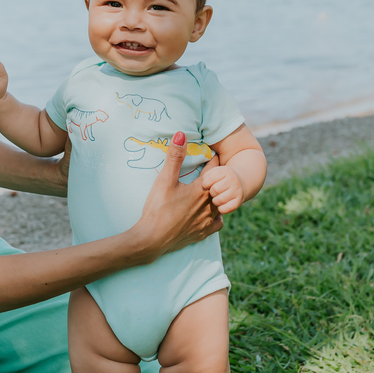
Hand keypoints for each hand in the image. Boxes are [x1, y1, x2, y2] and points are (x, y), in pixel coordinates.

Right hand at [133, 132, 222, 261]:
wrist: (152, 239)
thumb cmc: (158, 208)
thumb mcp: (165, 180)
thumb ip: (174, 156)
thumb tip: (181, 134)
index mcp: (201, 190)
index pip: (213, 170)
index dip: (213, 160)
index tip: (213, 153)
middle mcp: (208, 205)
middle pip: (220, 187)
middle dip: (218, 178)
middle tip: (214, 172)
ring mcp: (206, 221)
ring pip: (221, 205)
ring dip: (218, 197)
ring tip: (212, 192)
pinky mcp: (202, 233)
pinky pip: (217, 223)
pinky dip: (216, 217)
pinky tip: (210, 214)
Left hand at [198, 164, 244, 213]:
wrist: (239, 183)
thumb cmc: (221, 179)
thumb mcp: (214, 173)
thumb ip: (206, 177)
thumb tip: (203, 186)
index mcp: (226, 171)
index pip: (210, 179)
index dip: (205, 184)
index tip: (207, 185)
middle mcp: (234, 180)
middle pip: (215, 190)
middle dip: (211, 192)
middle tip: (214, 192)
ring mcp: (237, 191)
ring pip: (219, 200)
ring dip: (215, 201)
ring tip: (217, 197)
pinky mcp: (239, 202)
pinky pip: (225, 209)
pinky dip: (221, 209)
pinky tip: (221, 204)